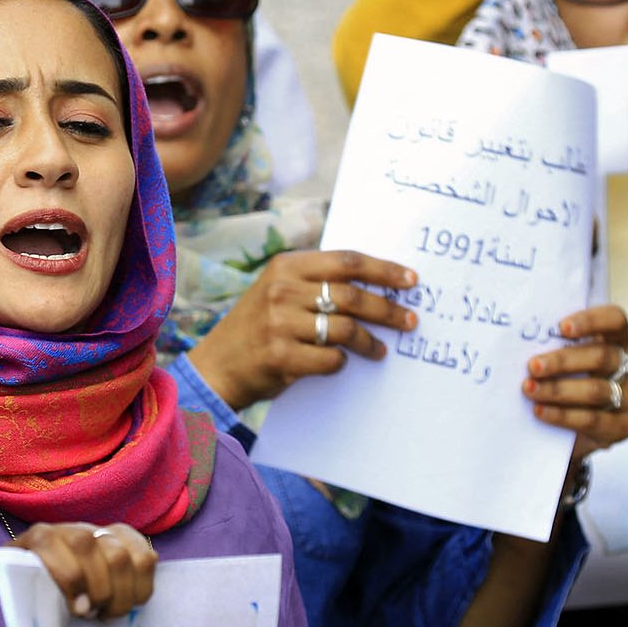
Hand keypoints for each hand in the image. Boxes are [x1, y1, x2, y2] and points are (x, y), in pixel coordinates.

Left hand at [13, 522, 156, 618]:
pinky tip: (128, 601)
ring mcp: (99, 531)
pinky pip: (146, 557)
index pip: (52, 544)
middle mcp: (70, 529)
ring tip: (108, 612)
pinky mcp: (124, 538)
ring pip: (122, 556)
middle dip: (100, 591)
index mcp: (38, 539)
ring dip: (121, 594)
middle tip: (93, 614)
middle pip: (90, 549)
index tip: (78, 610)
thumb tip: (27, 621)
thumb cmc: (36, 593)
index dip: (70, 578)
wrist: (51, 575)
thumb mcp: (21, 593)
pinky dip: (141, 586)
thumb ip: (24, 598)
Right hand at [187, 250, 418, 410]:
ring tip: (379, 350)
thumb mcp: (278, 291)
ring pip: (345, 329)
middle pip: (352, 296)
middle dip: (388, 309)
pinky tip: (340, 364)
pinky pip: (330, 359)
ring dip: (369, 342)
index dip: (383, 270)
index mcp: (286, 266)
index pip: (346, 261)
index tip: (410, 281)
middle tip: (410, 321)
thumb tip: (375, 285)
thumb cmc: (257, 327)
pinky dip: (341, 362)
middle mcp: (282, 290)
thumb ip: (316, 282)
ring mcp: (280, 323)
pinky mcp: (281, 355)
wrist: (217, 365)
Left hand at [523, 304, 627, 456]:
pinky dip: (562, 415)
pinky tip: (541, 411)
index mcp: (620, 340)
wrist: (575, 430)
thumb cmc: (568, 380)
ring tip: (529, 389)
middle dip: (562, 361)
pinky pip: (592, 419)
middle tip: (533, 366)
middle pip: (601, 357)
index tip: (561, 327)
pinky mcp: (623, 426)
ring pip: (595, 390)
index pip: (615, 320)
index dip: (591, 321)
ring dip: (557, 389)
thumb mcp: (567, 359)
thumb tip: (523, 338)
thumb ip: (556, 345)